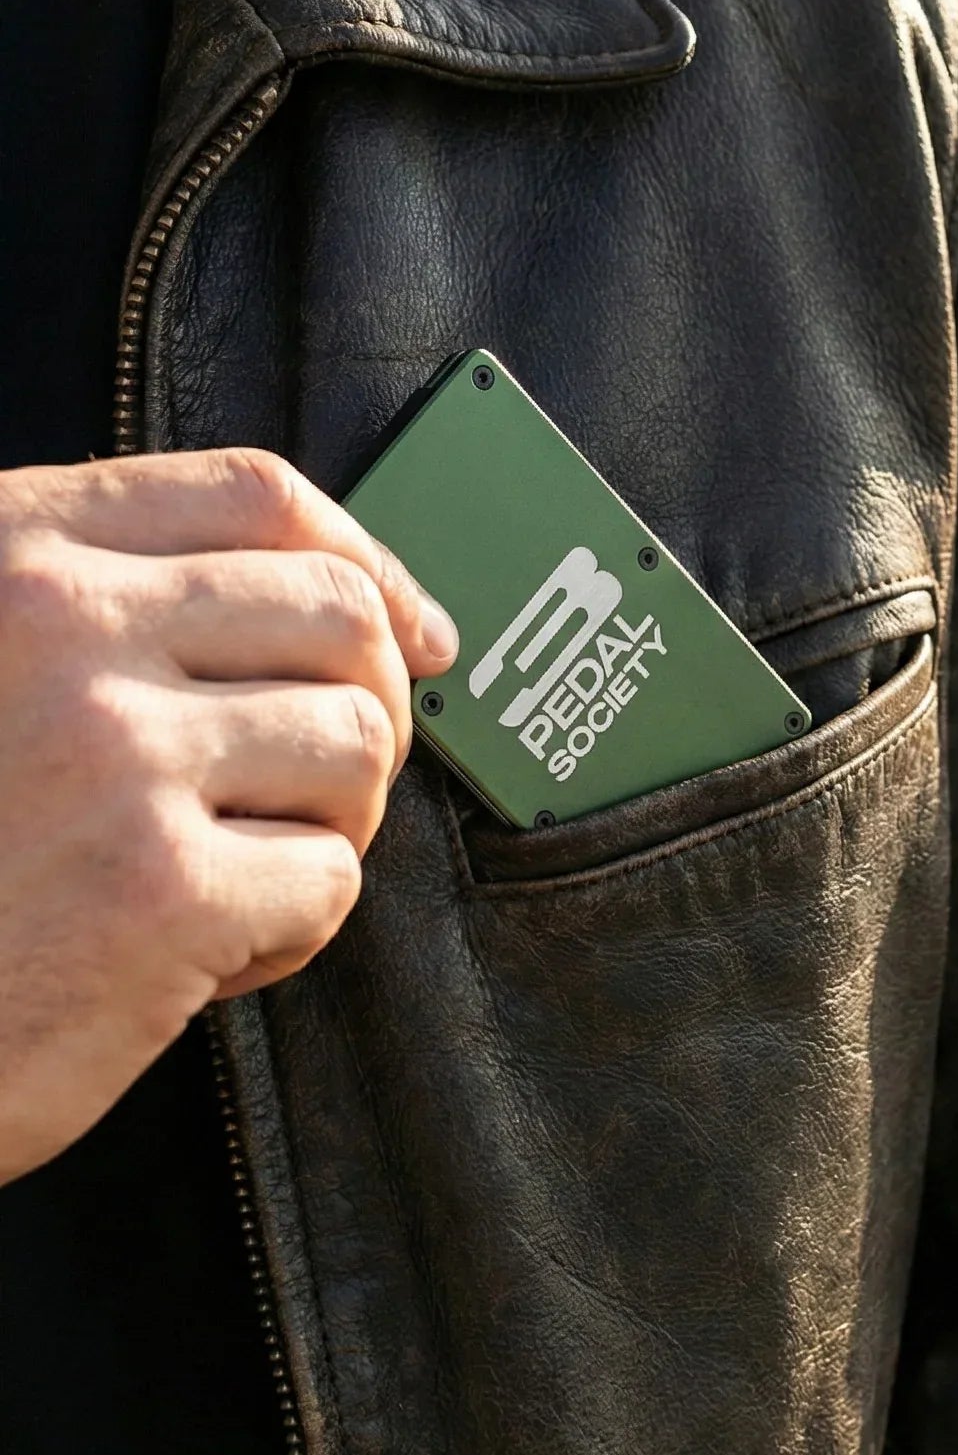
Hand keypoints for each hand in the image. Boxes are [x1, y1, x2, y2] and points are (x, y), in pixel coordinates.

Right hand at [0, 448, 456, 1183]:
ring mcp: (113, 752)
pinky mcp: (159, 888)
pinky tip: (198, 957)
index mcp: (8, 550)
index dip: (368, 562)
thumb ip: (124, 608)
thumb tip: (375, 608)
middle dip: (370, 709)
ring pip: (356, 743)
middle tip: (319, 789)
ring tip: (235, 875)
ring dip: (330, 825)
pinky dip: (289, 931)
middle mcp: (57, 625)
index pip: (257, 497)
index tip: (419, 632)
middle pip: (341, 618)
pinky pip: (329, 877)